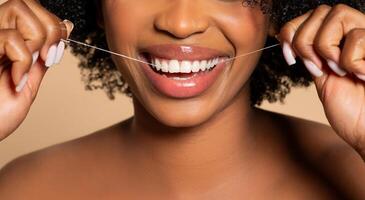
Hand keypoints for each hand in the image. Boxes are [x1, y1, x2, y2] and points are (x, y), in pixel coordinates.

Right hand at [0, 0, 72, 140]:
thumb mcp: (30, 82)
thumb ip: (45, 56)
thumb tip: (66, 28)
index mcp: (8, 41)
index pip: (36, 10)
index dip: (54, 27)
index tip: (56, 53)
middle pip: (28, 2)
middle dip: (49, 30)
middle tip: (46, 58)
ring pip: (18, 8)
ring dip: (36, 42)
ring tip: (27, 68)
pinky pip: (10, 37)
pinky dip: (23, 61)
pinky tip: (15, 80)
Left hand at [279, 4, 364, 155]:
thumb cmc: (352, 113)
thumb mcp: (322, 80)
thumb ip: (310, 56)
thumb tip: (285, 35)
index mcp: (338, 43)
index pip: (310, 17)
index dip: (292, 31)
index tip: (289, 57)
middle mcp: (354, 35)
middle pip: (320, 10)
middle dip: (306, 40)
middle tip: (316, 67)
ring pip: (337, 14)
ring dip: (327, 48)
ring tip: (340, 71)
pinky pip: (356, 37)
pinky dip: (351, 61)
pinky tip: (362, 75)